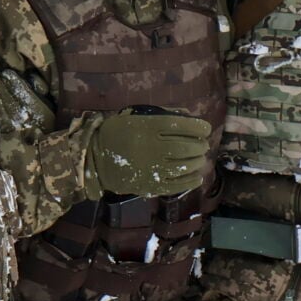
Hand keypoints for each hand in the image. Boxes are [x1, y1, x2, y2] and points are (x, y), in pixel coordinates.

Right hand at [87, 111, 211, 197]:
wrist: (95, 160)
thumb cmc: (116, 134)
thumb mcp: (135, 116)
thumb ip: (161, 114)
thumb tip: (188, 116)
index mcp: (147, 127)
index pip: (181, 125)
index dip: (198, 127)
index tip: (205, 128)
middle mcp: (151, 147)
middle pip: (186, 146)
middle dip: (200, 145)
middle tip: (203, 145)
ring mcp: (151, 168)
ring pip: (184, 166)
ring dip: (197, 162)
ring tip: (200, 159)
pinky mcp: (150, 185)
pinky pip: (176, 185)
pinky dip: (191, 181)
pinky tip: (197, 177)